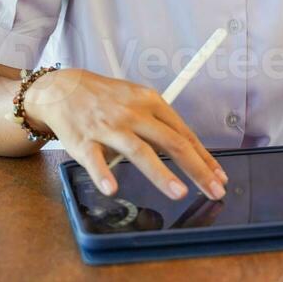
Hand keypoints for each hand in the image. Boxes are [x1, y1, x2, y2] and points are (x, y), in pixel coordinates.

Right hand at [23, 67, 228, 201]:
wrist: (64, 88)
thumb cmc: (106, 98)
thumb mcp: (137, 99)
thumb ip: (159, 123)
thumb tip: (189, 150)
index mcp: (150, 102)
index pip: (183, 133)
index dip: (204, 157)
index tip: (219, 177)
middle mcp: (133, 113)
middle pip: (170, 142)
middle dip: (196, 168)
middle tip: (214, 190)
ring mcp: (109, 127)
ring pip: (139, 151)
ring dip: (160, 173)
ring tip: (179, 193)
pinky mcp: (84, 140)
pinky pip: (95, 159)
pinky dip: (103, 173)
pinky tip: (112, 188)